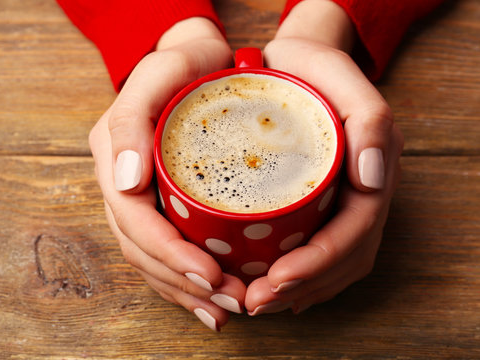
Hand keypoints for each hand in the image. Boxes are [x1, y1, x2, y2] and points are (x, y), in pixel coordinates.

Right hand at [88, 17, 245, 330]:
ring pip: (154, 259)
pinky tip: (212, 297)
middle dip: (184, 283)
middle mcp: (123, 184)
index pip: (133, 221)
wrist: (199, 62)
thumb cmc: (184, 64)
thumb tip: (125, 183)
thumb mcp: (160, 72)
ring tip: (227, 309)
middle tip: (231, 302)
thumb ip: (131, 120)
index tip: (209, 275)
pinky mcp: (164, 204)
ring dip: (188, 291)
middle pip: (143, 250)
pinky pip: (168, 249)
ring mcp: (141, 198)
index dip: (168, 254)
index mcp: (113, 158)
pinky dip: (188, 279)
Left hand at [244, 0, 403, 314]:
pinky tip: (277, 289)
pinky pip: (323, 250)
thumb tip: (374, 178)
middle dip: (303, 286)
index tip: (277, 279)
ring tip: (259, 303)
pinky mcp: (323, 201)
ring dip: (300, 291)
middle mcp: (364, 188)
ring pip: (336, 262)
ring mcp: (345, 198)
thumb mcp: (335, 72)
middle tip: (256, 302)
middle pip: (346, 256)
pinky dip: (302, 277)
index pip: (356, 230)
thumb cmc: (308, 66)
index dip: (319, 262)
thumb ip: (369, 117)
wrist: (292, 61)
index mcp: (373, 164)